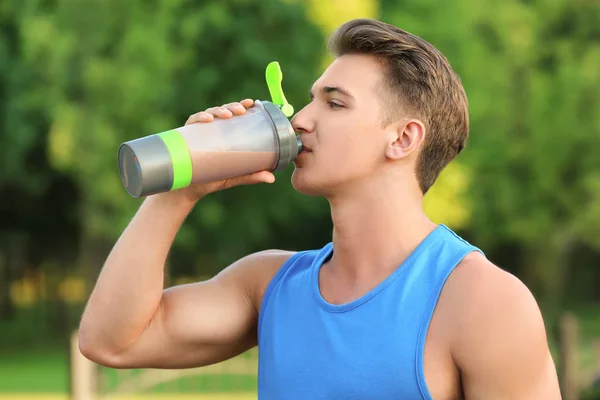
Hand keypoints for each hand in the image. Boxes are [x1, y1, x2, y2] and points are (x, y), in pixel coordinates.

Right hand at [158, 99, 275, 204]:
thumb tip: (272, 178)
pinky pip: (191, 123)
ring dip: (218, 110)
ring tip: (227, 114)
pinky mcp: (185, 137)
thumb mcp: (234, 176)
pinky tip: (207, 120)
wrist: (188, 191)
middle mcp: (210, 130)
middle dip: (232, 106)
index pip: (232, 115)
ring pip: (207, 114)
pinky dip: (199, 118)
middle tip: (241, 110)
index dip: (241, 105)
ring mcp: (197, 132)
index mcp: (222, 134)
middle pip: (222, 111)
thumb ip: (251, 175)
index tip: (251, 103)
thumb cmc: (211, 180)